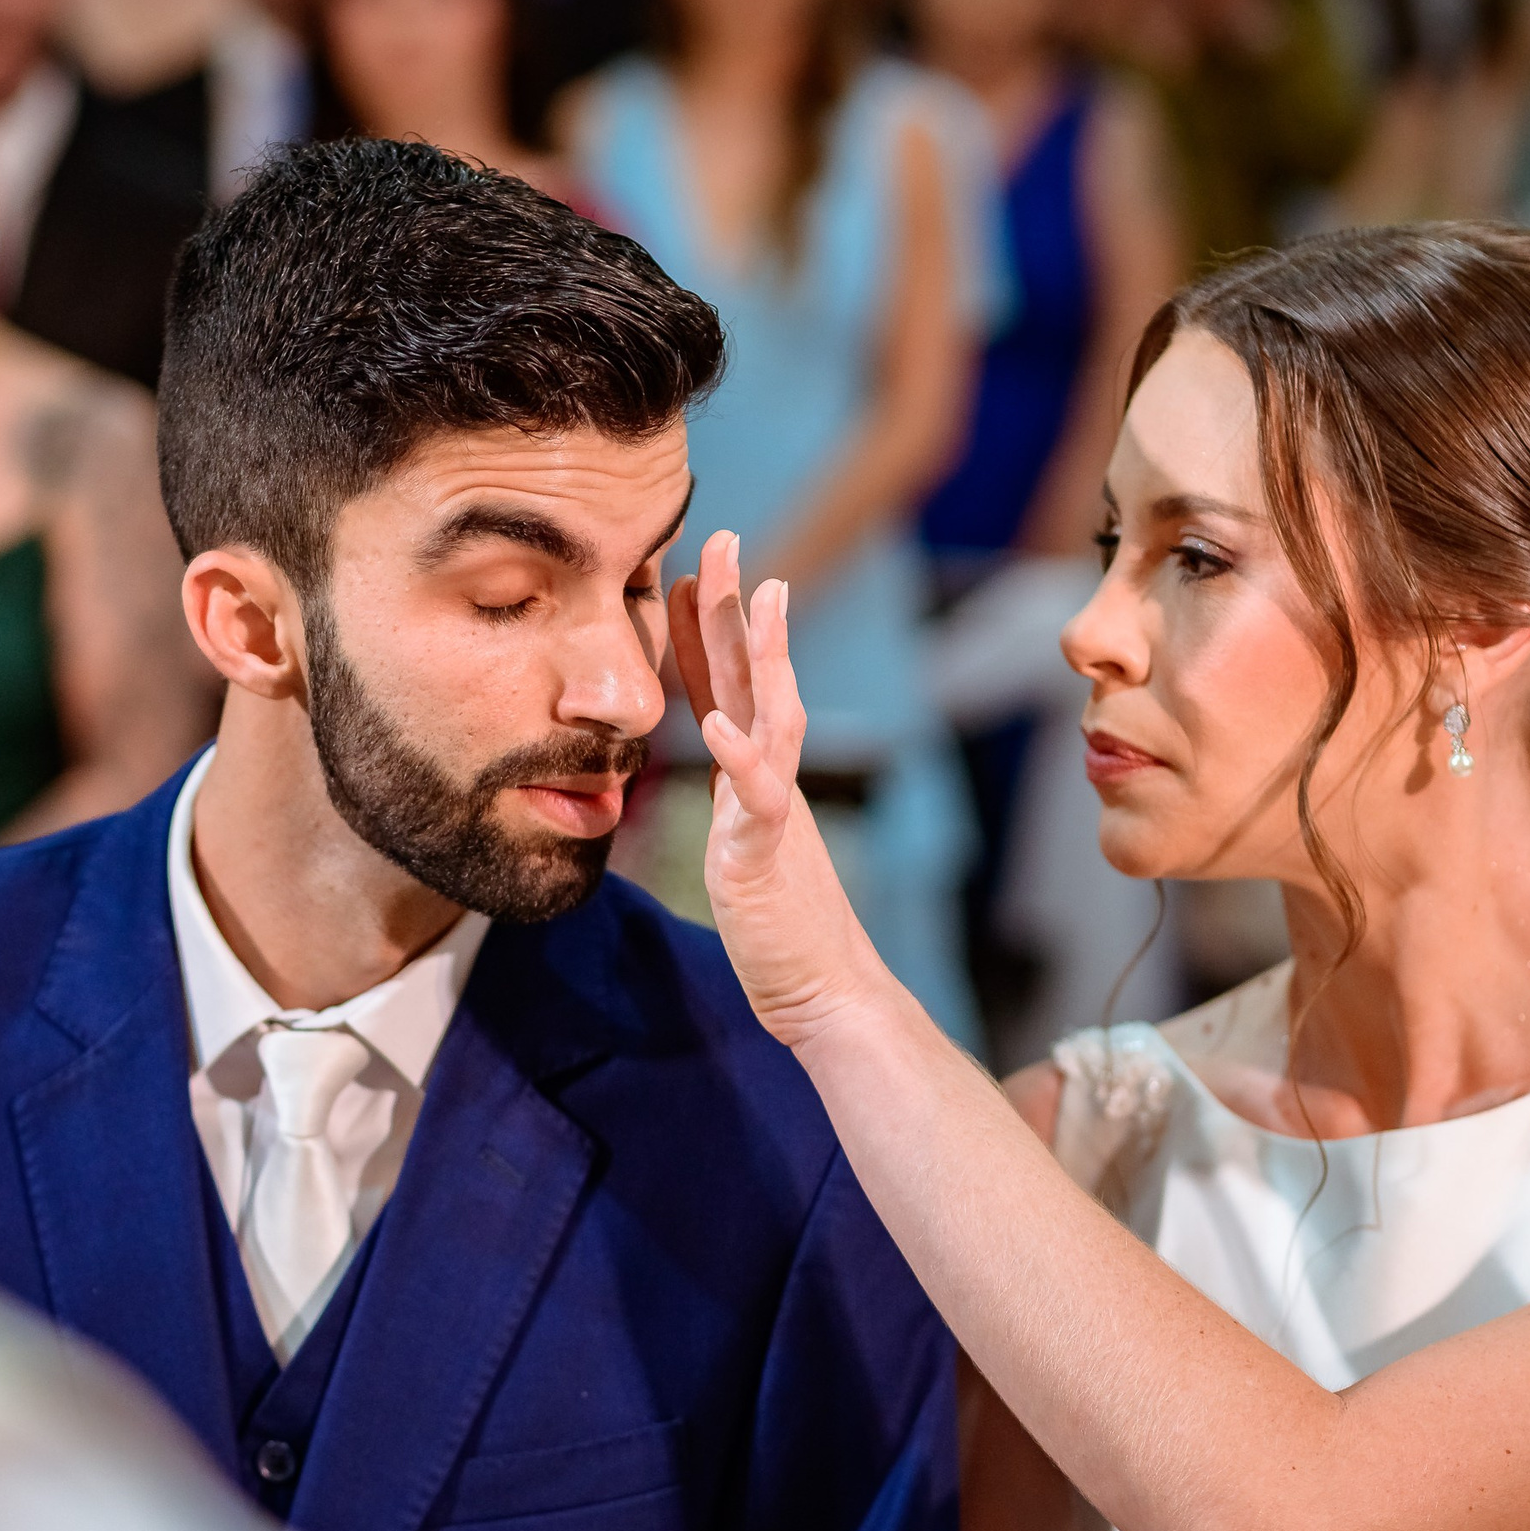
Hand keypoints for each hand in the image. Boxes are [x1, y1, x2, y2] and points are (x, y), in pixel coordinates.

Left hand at [669, 532, 898, 1048]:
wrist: (827, 992)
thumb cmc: (784, 929)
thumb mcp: (746, 847)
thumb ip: (737, 800)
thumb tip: (722, 762)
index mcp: (757, 776)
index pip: (734, 687)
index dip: (718, 628)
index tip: (701, 567)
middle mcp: (770, 780)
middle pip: (757, 678)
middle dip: (740, 608)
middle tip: (727, 538)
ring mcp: (772, 814)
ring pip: (771, 718)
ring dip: (764, 655)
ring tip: (759, 594)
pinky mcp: (765, 857)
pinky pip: (757, 802)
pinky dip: (741, 763)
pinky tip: (719, 728)